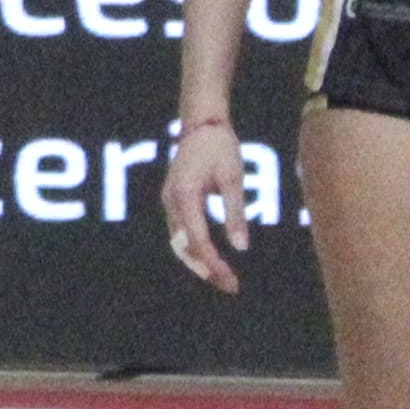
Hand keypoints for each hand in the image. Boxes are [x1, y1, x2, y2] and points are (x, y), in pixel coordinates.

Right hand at [159, 118, 255, 291]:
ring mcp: (168, 201)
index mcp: (184, 195)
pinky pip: (181, 233)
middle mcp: (170, 201)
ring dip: (199, 262)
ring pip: (179, 243)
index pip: (198, 241)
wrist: (202, 122)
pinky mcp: (173, 200)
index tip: (232, 280)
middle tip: (231, 286)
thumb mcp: (233, 178)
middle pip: (184, 248)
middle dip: (206, 270)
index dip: (214, 264)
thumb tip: (241, 248)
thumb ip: (235, 214)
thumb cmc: (220, 147)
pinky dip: (195, 249)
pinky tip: (213, 259)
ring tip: (224, 278)